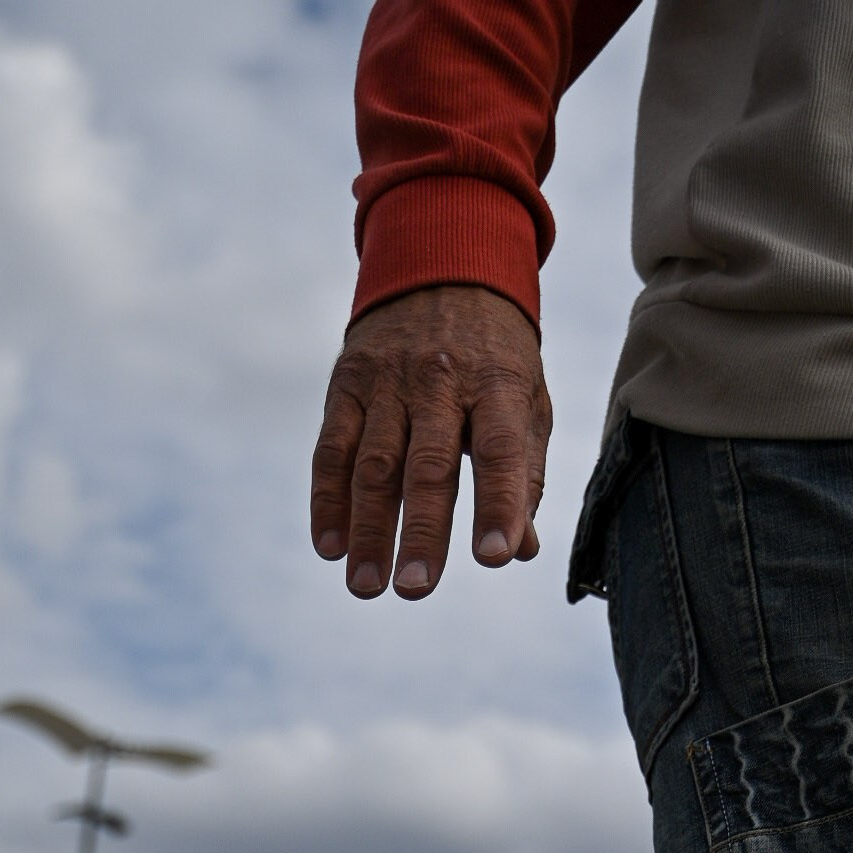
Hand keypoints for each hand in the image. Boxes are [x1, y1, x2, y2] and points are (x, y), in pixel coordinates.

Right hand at [310, 283, 551, 600]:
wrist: (442, 261)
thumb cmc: (495, 353)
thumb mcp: (526, 397)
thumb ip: (526, 472)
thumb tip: (521, 548)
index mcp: (496, 382)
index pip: (499, 449)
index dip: (499, 503)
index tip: (495, 558)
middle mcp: (440, 380)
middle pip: (428, 465)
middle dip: (422, 532)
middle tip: (415, 590)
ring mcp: (387, 381)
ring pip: (374, 464)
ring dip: (368, 529)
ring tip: (366, 586)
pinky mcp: (347, 384)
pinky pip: (331, 448)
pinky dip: (327, 500)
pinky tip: (330, 547)